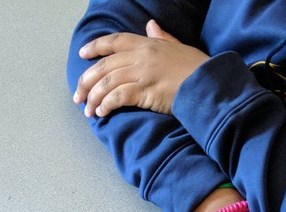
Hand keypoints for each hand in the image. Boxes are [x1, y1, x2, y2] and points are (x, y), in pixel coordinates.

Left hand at [74, 21, 207, 117]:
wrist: (207, 85)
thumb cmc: (196, 68)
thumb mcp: (177, 47)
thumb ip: (161, 37)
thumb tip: (150, 25)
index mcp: (147, 44)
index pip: (115, 41)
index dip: (96, 47)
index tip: (82, 54)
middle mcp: (141, 56)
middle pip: (105, 65)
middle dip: (87, 80)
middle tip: (78, 95)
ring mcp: (142, 74)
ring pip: (107, 82)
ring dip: (93, 96)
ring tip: (87, 109)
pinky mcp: (145, 92)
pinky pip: (118, 97)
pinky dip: (106, 105)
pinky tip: (100, 113)